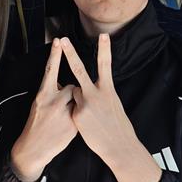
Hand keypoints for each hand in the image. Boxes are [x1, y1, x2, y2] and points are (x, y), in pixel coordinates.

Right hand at [10, 38, 77, 181]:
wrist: (34, 148)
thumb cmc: (36, 125)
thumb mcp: (38, 105)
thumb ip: (52, 94)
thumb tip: (63, 86)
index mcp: (42, 95)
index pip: (51, 71)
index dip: (55, 55)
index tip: (59, 40)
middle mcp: (53, 102)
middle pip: (72, 87)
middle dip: (73, 92)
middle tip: (66, 101)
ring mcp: (64, 113)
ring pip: (78, 101)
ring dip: (76, 106)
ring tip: (64, 118)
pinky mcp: (73, 124)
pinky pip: (81, 114)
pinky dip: (77, 118)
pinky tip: (67, 127)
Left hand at [60, 35, 161, 181]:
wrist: (117, 145)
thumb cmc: (118, 125)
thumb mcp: (113, 104)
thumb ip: (101, 93)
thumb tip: (93, 88)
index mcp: (108, 89)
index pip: (105, 65)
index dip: (105, 49)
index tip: (104, 35)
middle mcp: (95, 94)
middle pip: (79, 69)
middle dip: (70, 53)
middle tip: (63, 39)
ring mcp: (84, 104)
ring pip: (74, 92)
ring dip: (78, 97)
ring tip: (92, 112)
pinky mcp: (77, 114)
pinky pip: (73, 107)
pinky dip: (77, 111)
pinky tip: (87, 122)